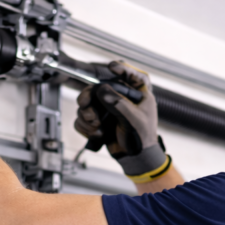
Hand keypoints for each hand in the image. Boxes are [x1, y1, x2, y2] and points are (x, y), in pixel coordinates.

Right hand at [75, 61, 169, 181]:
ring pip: (87, 104)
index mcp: (137, 94)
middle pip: (98, 88)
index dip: (121, 67)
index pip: (131, 74)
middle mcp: (120, 98)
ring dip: (87, 117)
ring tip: (97, 127)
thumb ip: (118, 103)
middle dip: (88, 97)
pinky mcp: (98, 119)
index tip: (111, 67)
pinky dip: (86, 127)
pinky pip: (83, 118)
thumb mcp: (132, 119)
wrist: (134, 157)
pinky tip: (97, 134)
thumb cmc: (141, 138)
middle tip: (85, 105)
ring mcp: (107, 108)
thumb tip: (102, 89)